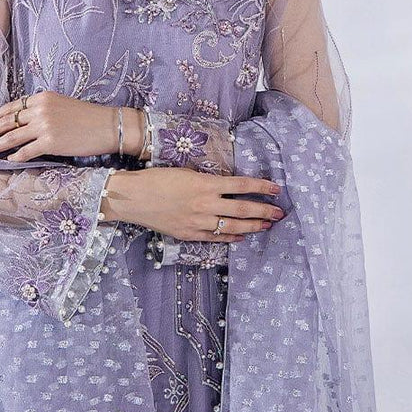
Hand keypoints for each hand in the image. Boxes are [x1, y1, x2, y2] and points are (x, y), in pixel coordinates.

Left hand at [0, 92, 144, 160]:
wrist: (107, 126)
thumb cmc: (86, 117)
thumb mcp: (61, 104)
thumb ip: (41, 110)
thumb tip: (22, 122)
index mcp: (41, 97)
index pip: (11, 106)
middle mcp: (40, 109)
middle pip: (7, 121)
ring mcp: (44, 125)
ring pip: (12, 136)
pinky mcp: (50, 142)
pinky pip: (26, 151)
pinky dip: (15, 156)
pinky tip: (8, 161)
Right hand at [101, 167, 284, 242]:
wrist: (132, 197)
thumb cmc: (156, 179)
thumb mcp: (186, 173)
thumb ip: (209, 182)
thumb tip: (228, 188)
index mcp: (205, 185)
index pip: (242, 186)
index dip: (261, 188)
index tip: (276, 189)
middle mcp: (205, 205)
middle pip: (242, 209)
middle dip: (264, 211)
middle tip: (280, 213)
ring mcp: (197, 222)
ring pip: (232, 227)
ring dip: (252, 227)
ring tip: (266, 226)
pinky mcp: (188, 235)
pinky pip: (215, 238)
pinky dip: (230, 238)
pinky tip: (240, 237)